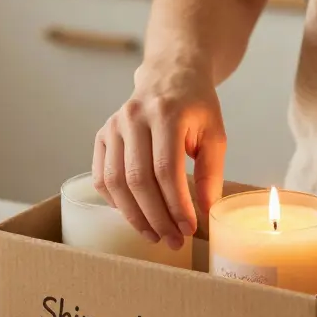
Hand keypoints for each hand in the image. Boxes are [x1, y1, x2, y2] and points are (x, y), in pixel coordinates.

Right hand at [94, 62, 226, 248]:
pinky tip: (135, 216)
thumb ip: (211, 172)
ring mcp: (113, 126)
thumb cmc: (195, 107)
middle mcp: (134, 118)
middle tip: (173, 240)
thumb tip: (206, 211)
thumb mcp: (214, 134)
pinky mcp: (102, 135)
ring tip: (155, 235)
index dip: (176, 205)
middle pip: (138, 180)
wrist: (169, 76)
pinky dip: (115, 202)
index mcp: (166, 114)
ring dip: (134, 216)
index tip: (190, 228)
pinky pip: (101, 178)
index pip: (166, 169)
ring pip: (115, 182)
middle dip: (156, 217)